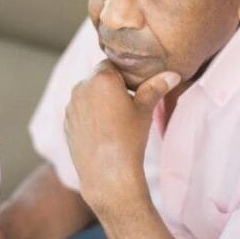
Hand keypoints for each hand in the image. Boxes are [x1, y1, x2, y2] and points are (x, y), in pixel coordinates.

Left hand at [64, 60, 179, 212]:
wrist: (108, 174)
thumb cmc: (129, 140)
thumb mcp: (145, 110)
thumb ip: (156, 88)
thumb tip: (173, 75)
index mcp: (102, 79)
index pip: (112, 64)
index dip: (124, 75)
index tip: (134, 89)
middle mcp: (82, 88)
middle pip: (98, 78)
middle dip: (111, 87)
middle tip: (127, 104)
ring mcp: (71, 106)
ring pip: (88, 94)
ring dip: (99, 100)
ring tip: (115, 120)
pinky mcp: (67, 122)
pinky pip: (80, 111)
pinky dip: (90, 115)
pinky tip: (104, 131)